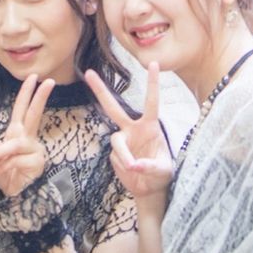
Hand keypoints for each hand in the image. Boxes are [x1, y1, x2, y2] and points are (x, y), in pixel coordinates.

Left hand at [0, 74, 54, 196]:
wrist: (16, 197)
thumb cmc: (6, 176)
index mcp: (17, 133)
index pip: (22, 109)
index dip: (26, 93)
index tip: (33, 77)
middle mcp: (27, 138)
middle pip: (34, 114)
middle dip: (39, 97)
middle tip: (47, 81)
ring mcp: (34, 149)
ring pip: (14, 144)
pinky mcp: (37, 162)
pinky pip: (16, 161)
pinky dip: (3, 167)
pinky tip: (0, 174)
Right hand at [85, 63, 172, 203]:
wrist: (149, 189)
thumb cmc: (161, 175)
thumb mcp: (164, 171)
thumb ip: (151, 166)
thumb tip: (134, 165)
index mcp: (150, 126)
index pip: (151, 101)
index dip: (152, 83)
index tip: (153, 63)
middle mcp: (133, 129)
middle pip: (113, 107)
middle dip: (100, 90)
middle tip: (88, 72)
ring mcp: (122, 141)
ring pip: (116, 142)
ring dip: (125, 155)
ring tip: (134, 168)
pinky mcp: (114, 154)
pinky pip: (117, 159)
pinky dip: (125, 167)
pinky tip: (133, 174)